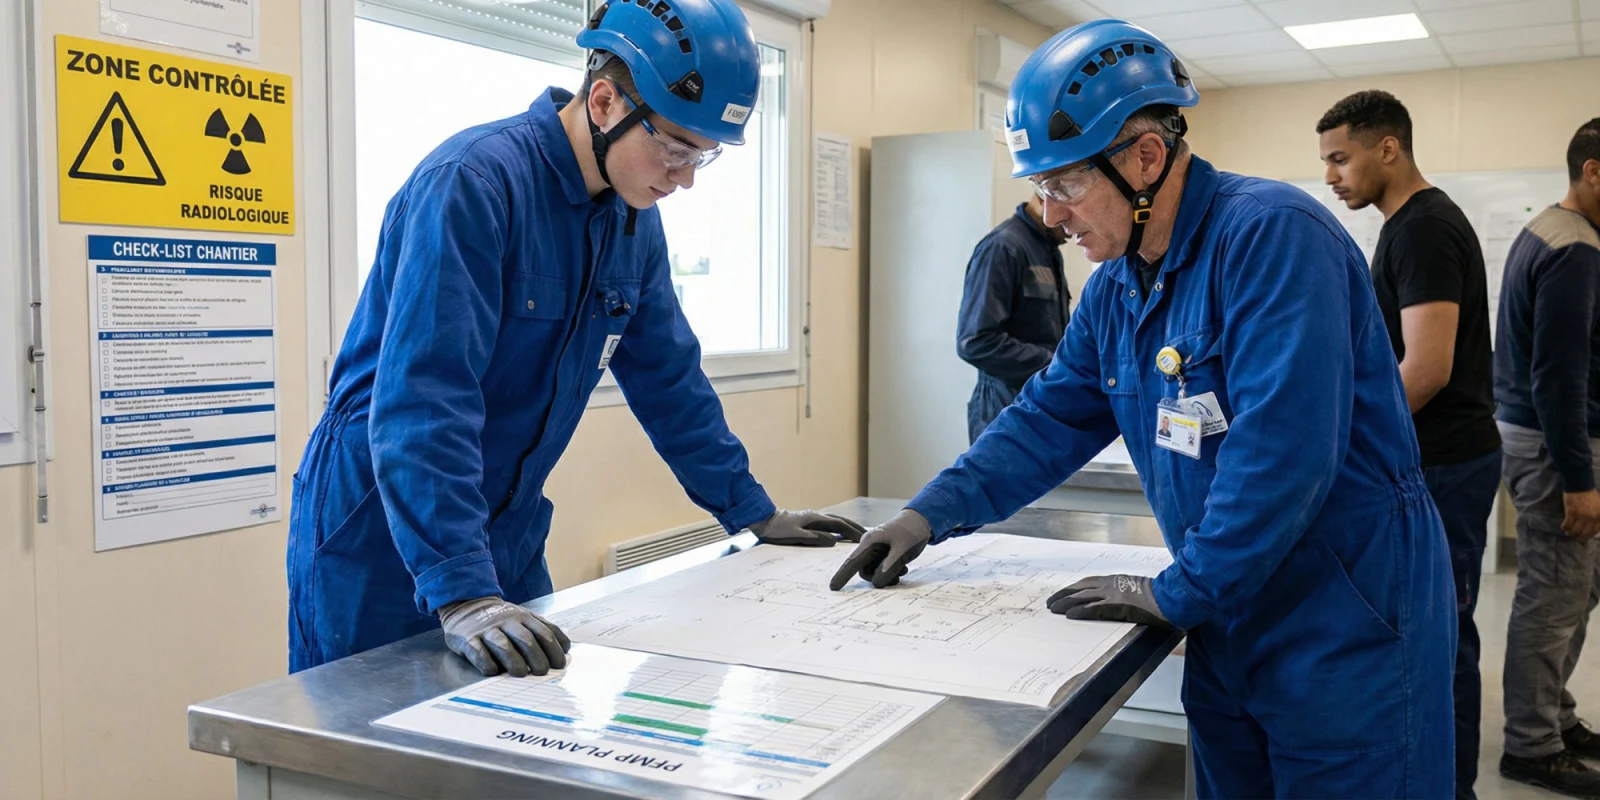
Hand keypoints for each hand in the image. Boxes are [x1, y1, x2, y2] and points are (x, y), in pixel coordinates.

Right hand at [439, 596, 570, 676]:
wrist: (467, 605)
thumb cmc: (502, 620)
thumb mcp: (524, 618)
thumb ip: (543, 630)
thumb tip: (565, 650)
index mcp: (524, 617)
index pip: (545, 633)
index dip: (555, 650)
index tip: (560, 664)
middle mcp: (507, 622)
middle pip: (527, 640)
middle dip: (537, 658)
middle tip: (542, 672)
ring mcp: (488, 630)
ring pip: (504, 646)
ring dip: (514, 662)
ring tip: (521, 673)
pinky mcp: (468, 639)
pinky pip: (478, 652)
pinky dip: (487, 663)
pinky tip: (493, 671)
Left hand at [750, 509, 867, 546]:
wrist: (762, 520)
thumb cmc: (776, 530)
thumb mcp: (795, 535)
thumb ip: (814, 537)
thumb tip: (833, 540)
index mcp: (814, 519)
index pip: (839, 525)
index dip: (852, 532)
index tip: (864, 539)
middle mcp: (815, 516)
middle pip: (840, 520)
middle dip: (854, 527)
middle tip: (868, 535)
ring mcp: (811, 517)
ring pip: (835, 520)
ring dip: (848, 526)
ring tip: (858, 533)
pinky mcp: (807, 521)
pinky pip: (828, 523)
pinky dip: (838, 527)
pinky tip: (838, 533)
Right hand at [829, 510, 931, 589]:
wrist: (921, 520)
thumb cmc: (911, 531)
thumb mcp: (902, 550)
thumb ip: (889, 567)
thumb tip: (876, 582)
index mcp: (869, 542)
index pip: (852, 561)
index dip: (842, 575)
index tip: (833, 587)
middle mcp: (870, 547)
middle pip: (865, 570)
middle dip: (879, 578)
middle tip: (897, 577)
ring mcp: (876, 550)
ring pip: (875, 572)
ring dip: (888, 576)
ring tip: (903, 570)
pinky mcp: (883, 554)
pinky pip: (882, 569)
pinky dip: (891, 572)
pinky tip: (903, 567)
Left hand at [1047, 574, 1174, 628]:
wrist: (1171, 598)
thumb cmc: (1159, 596)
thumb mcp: (1138, 591)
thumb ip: (1125, 594)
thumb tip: (1120, 602)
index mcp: (1116, 580)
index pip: (1088, 582)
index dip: (1073, 588)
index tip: (1062, 593)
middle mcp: (1111, 585)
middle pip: (1080, 588)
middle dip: (1063, 594)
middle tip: (1050, 601)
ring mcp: (1113, 595)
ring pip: (1082, 598)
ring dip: (1065, 603)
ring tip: (1052, 609)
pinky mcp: (1117, 607)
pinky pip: (1093, 609)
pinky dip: (1079, 611)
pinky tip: (1069, 615)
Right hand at [1563, 490, 1599, 539]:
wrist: (1580, 485)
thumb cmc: (1589, 495)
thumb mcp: (1599, 507)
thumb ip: (1597, 517)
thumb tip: (1592, 527)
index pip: (1595, 531)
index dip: (1589, 535)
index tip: (1585, 536)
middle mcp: (1592, 517)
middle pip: (1585, 533)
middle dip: (1580, 537)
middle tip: (1576, 537)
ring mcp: (1581, 515)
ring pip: (1575, 530)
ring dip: (1571, 533)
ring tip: (1568, 532)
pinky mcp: (1571, 513)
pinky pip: (1567, 524)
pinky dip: (1564, 527)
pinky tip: (1563, 527)